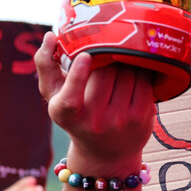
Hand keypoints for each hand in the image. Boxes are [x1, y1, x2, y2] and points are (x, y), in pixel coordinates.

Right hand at [35, 31, 155, 175]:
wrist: (105, 154)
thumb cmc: (76, 114)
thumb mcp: (54, 94)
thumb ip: (46, 64)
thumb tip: (50, 36)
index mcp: (66, 114)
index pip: (70, 99)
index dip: (77, 75)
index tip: (85, 56)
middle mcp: (93, 122)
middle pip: (106, 74)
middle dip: (109, 54)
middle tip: (109, 46)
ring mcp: (119, 122)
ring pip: (128, 74)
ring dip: (126, 59)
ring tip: (121, 57)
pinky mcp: (141, 119)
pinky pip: (144, 82)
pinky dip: (141, 70)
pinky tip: (136, 68)